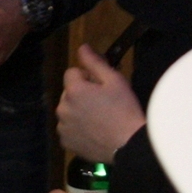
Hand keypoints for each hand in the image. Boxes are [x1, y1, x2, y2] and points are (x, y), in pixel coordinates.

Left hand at [57, 44, 146, 162]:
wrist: (129, 145)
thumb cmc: (125, 109)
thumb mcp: (114, 80)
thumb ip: (95, 62)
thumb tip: (82, 47)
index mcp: (74, 90)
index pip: (72, 72)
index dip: (87, 76)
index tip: (101, 86)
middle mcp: (63, 108)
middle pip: (69, 92)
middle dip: (82, 93)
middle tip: (103, 103)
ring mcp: (63, 127)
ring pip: (68, 111)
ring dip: (78, 110)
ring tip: (99, 118)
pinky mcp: (66, 142)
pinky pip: (68, 129)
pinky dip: (77, 128)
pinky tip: (94, 131)